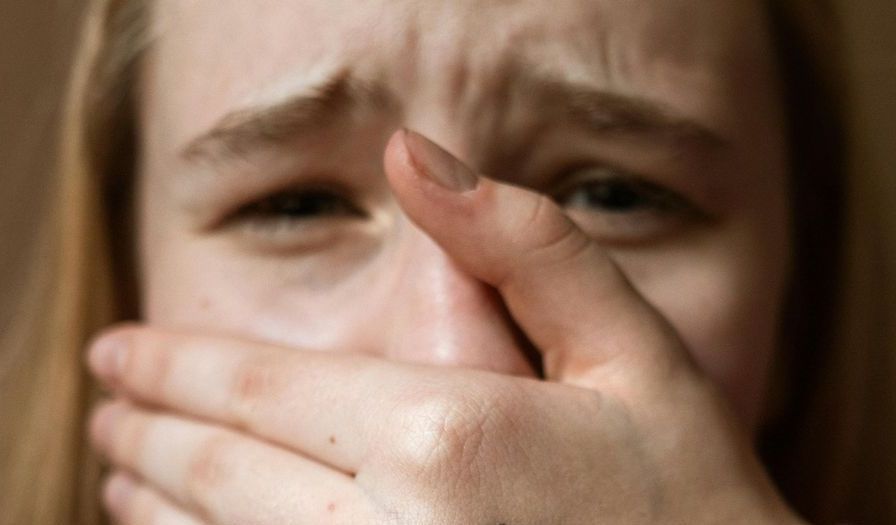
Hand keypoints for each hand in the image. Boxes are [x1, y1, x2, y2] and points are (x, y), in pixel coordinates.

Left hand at [87, 129, 802, 523]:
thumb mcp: (635, 351)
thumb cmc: (692, 498)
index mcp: (446, 438)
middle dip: (150, 430)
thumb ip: (524, 245)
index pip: (261, 386)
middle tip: (109, 404)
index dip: (174, 364)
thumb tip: (413, 154)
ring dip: (152, 506)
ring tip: (119, 469)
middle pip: (218, 473)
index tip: (117, 350)